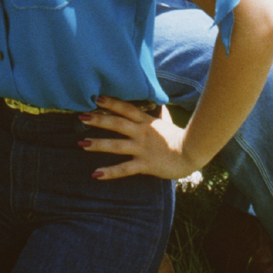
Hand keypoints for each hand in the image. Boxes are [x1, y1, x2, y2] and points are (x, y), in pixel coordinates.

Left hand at [79, 97, 196, 180]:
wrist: (192, 153)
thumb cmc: (180, 137)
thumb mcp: (168, 122)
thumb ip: (161, 114)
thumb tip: (161, 104)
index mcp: (146, 121)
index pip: (126, 108)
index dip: (111, 103)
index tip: (96, 98)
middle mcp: (141, 133)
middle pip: (116, 124)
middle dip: (98, 119)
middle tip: (81, 116)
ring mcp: (142, 148)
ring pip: (116, 145)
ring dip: (98, 144)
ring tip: (81, 143)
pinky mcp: (144, 165)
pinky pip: (124, 169)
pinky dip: (109, 172)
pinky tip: (95, 174)